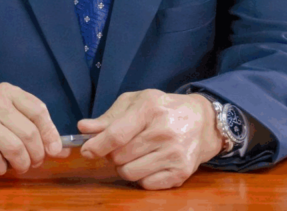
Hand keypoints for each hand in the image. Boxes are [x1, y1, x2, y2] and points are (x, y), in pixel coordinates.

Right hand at [0, 82, 69, 174]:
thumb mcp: (8, 116)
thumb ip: (35, 128)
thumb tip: (62, 150)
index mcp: (6, 91)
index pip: (38, 110)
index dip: (50, 133)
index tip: (55, 150)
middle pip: (28, 133)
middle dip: (37, 154)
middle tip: (35, 162)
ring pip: (15, 149)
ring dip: (22, 164)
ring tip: (20, 166)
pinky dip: (2, 169)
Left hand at [77, 89, 222, 189]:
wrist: (202, 122)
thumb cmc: (163, 109)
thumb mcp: (136, 102)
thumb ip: (109, 117)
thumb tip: (84, 128)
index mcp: (150, 108)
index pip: (117, 135)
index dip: (97, 145)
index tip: (87, 150)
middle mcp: (164, 132)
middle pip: (119, 156)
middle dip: (112, 154)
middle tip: (121, 146)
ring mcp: (174, 154)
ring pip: (129, 173)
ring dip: (125, 167)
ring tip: (135, 154)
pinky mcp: (181, 173)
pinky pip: (145, 184)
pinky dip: (141, 176)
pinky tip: (150, 162)